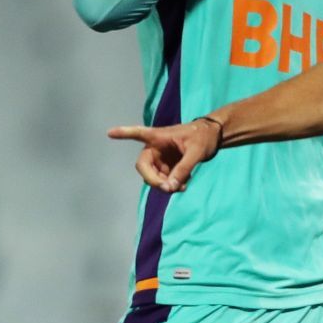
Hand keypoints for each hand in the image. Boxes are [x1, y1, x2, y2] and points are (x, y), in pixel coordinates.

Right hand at [108, 116, 223, 193]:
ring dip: (165, 185)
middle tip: (168, 189)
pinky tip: (184, 184)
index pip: (138, 133)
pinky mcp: (166, 167)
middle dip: (154, 180)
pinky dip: (172, 185)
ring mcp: (160, 159)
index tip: (109, 133)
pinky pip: (163, 180)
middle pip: (144, 168)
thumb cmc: (203, 138)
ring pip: (154, 177)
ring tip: (183, 186)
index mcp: (159, 136)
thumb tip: (169, 187)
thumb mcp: (196, 153)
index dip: (124, 134)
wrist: (212, 139)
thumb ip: (183, 169)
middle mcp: (155, 148)